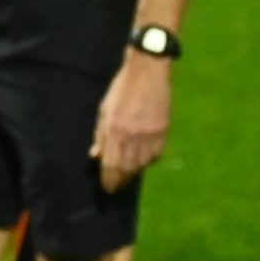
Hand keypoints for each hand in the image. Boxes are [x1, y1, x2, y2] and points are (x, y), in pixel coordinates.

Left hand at [92, 50, 172, 191]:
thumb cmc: (121, 89)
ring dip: (134, 173)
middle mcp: (133, 136)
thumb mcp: (104, 110)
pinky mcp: (164, 131)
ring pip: (142, 164)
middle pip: (127, 169)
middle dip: (121, 181)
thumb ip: (100, 134)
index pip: (111, 165)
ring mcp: (151, 134)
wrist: (149, 72)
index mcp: (115, 130)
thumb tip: (96, 155)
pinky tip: (142, 160)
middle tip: (116, 186)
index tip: (107, 189)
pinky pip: (156, 155)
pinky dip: (148, 161)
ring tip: (127, 175)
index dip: (109, 180)